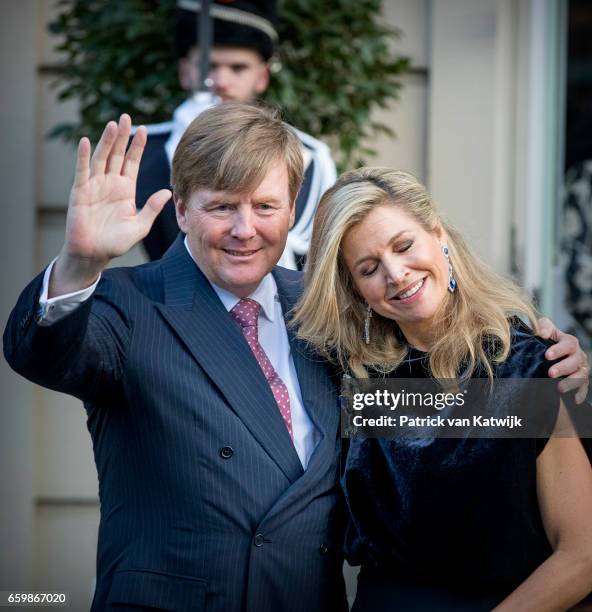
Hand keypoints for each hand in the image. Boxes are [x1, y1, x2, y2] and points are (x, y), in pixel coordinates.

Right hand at [50, 114, 170, 295]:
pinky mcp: (80, 192)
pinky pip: (82, 171)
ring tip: (113, 125)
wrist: (94, 254)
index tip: (143, 130)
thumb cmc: (116, 242)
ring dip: (106, 141)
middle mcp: (110, 183)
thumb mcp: (140, 226)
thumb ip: (152, 208)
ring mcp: (94, 186)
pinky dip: (84, 157)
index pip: (132, 162)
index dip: (137, 147)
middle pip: (117, 155)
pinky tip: (86, 142)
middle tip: (127, 117)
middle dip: (122, 137)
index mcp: (126, 189)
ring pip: (102, 158)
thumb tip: (168, 192)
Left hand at [538, 317, 588, 402]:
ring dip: (571, 382)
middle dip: (563, 368)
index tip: (547, 355)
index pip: (568, 344)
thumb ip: (543, 326)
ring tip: (559, 388)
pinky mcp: (581, 381)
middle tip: (550, 373)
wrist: (548, 353)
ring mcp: (581, 368)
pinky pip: (584, 388)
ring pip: (581, 375)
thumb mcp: (543, 328)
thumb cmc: (545, 339)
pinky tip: (574, 400)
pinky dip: (580, 394)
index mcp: (569, 342)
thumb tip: (542, 333)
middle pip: (575, 361)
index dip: (559, 350)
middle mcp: (578, 355)